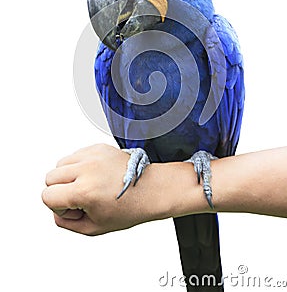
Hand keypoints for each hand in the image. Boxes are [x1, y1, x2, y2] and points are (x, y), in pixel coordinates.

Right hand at [42, 143, 161, 234]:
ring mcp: (93, 155)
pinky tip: (96, 175)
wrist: (152, 189)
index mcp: (85, 191)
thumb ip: (66, 222)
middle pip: (50, 177)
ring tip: (88, 185)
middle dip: (60, 190)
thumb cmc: (129, 209)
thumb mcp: (94, 227)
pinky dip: (80, 165)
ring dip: (68, 176)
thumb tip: (56, 209)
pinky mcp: (99, 147)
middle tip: (81, 198)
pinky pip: (76, 155)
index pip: (47, 195)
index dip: (58, 207)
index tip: (76, 209)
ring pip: (61, 163)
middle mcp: (87, 169)